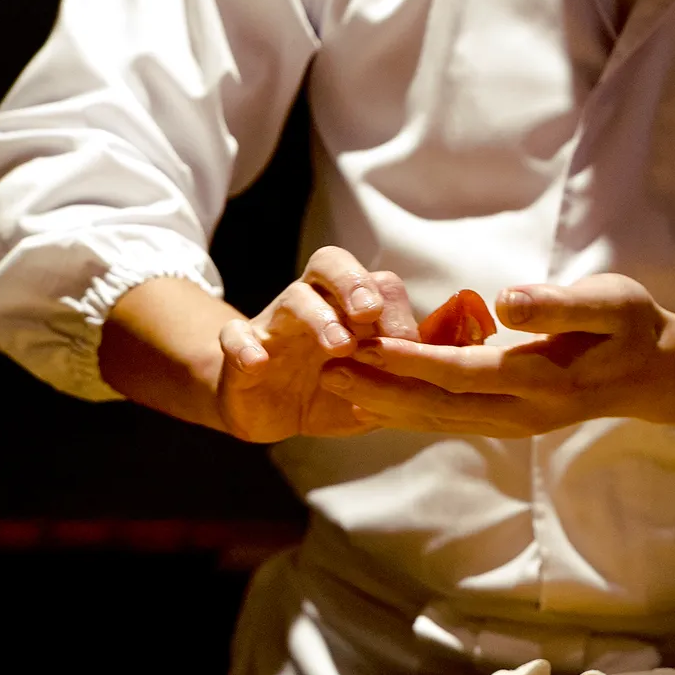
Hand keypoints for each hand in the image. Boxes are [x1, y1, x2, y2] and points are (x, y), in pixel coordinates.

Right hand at [216, 247, 419, 442]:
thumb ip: (401, 379)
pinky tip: (259, 362)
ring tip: (339, 347)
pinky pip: (236, 336)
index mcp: (349, 307)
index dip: (395, 307)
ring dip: (319, 318)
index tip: (410, 343)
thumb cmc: (331, 390)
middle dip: (354, 282)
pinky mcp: (240, 351)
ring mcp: (275, 323)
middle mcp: (314, 303)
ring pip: (294, 298)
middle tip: (370, 312)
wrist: (270, 411)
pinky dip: (246, 347)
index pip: (376, 282)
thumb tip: (438, 375)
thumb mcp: (372, 387)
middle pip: (330, 264)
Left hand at [317, 274, 674, 436]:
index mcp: (542, 380)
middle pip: (440, 406)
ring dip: (390, 404)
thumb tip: (506, 302)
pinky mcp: (512, 421)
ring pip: (441, 419)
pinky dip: (413, 411)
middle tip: (329, 371)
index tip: (368, 344)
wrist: (656, 372)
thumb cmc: (632, 326)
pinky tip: (381, 401)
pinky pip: (453, 419)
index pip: (462, 372)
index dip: (413, 360)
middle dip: (383, 389)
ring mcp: (516, 423)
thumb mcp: (609, 303)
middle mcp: (523, 412)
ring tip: (340, 386)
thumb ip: (558, 304)